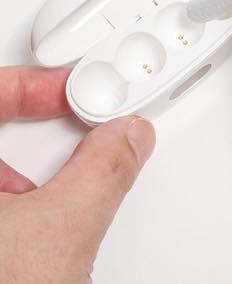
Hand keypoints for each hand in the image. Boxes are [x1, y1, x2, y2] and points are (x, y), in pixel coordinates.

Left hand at [0, 66, 154, 283]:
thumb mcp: (58, 237)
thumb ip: (104, 173)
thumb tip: (130, 138)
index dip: (33, 84)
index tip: (73, 92)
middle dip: (31, 126)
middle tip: (70, 126)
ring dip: (21, 176)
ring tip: (47, 196)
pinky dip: (11, 207)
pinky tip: (26, 232)